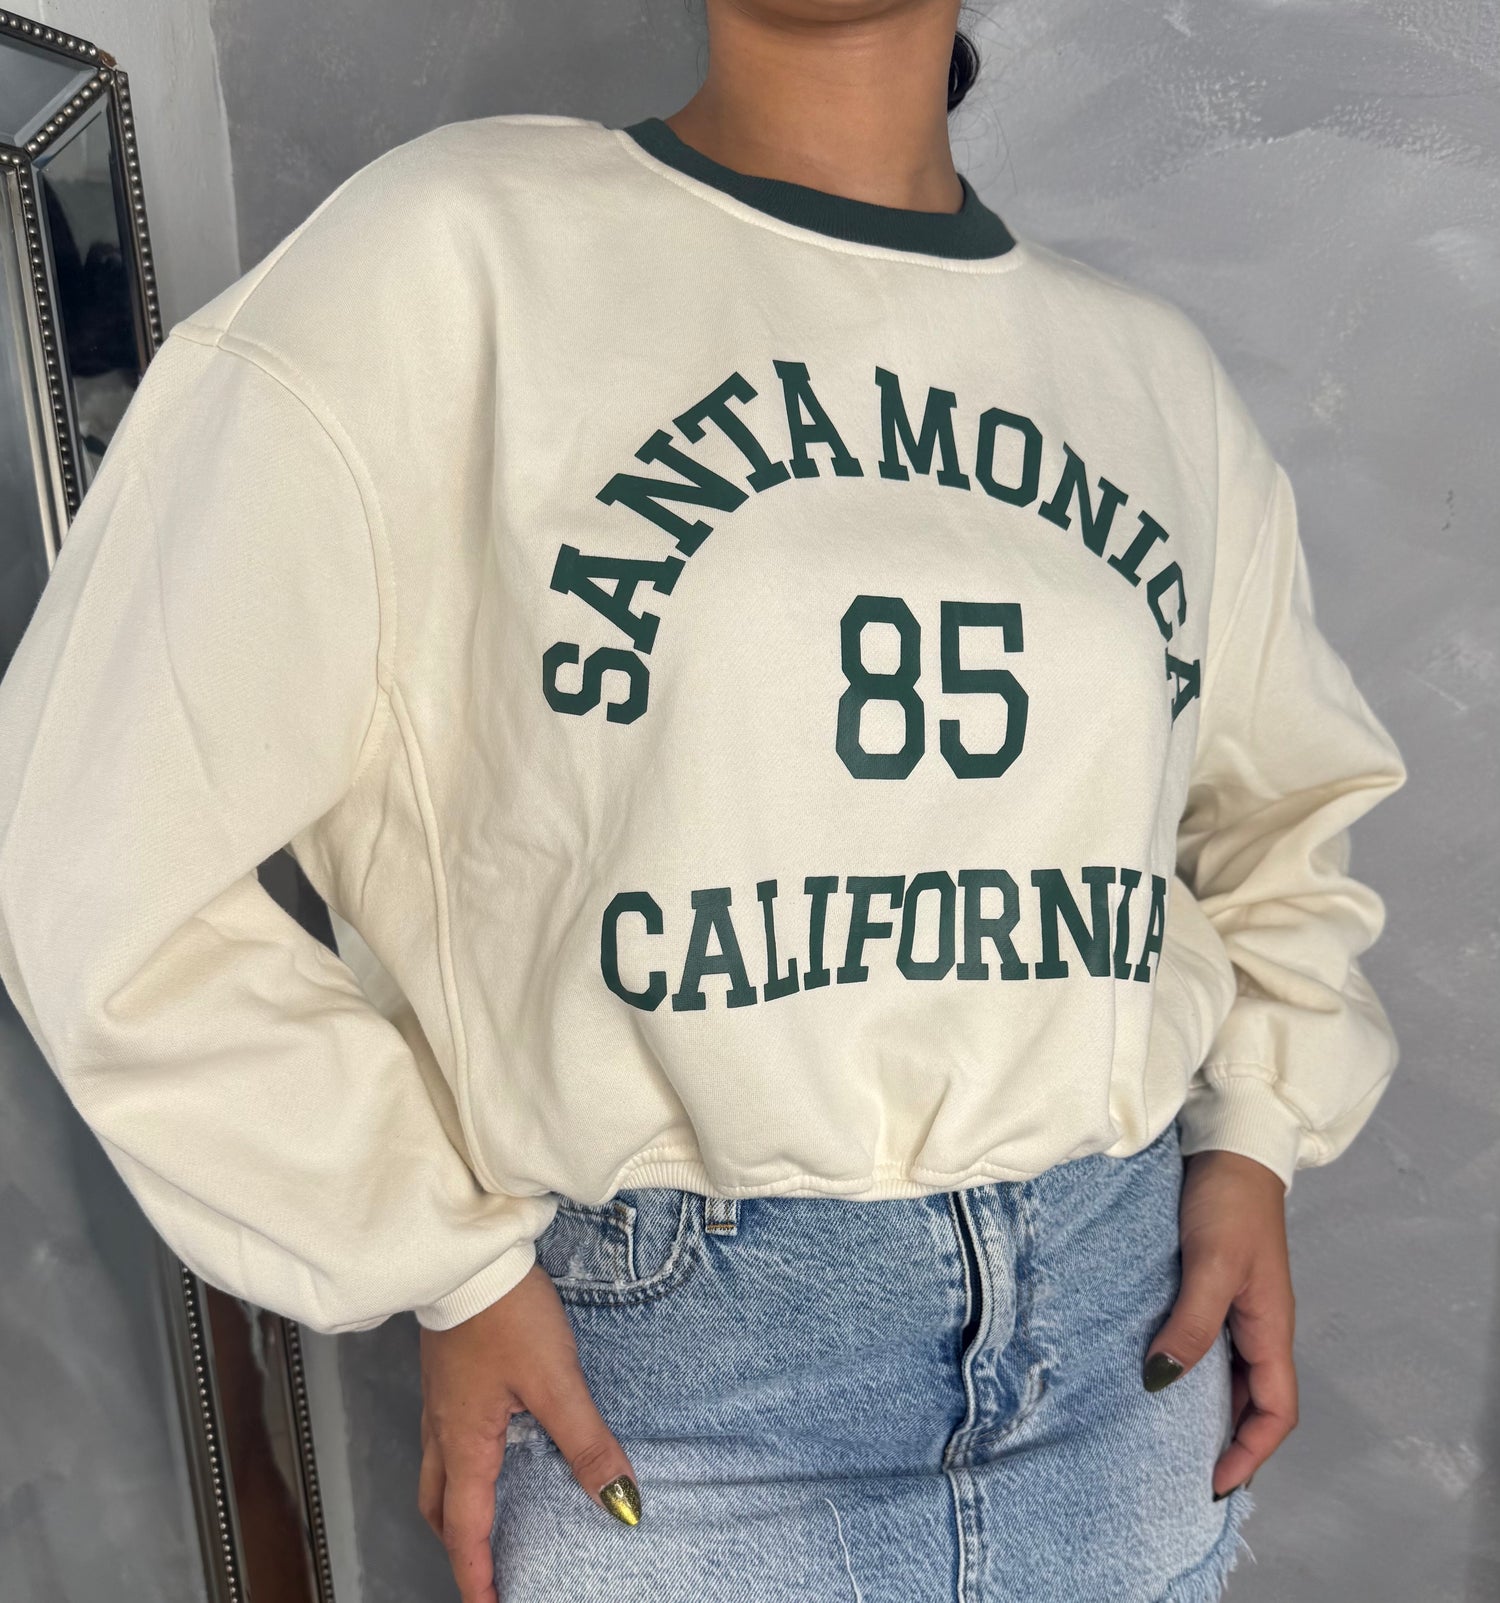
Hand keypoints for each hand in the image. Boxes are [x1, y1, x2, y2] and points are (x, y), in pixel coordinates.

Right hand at [417, 1262, 641, 1602]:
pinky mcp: (448, 1370)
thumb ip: (588, 1445)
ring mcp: (440, 1398)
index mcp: (464, 1444)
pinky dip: (462, 1460)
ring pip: (437, 1471)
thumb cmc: (505, 1313)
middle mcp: (442, 1428)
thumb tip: (620, 1503)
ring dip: (457, 1503)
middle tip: (487, 1569)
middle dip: (460, 1546)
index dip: (479, 1579)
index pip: (466, 1533)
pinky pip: (444, 1434)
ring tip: (489, 1515)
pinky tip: (494, 1440)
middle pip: (439, 1508)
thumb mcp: (556, 1382)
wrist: (469, 1255)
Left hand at [1143, 1148, 1297, 1498]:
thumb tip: (1162, 1381)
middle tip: (1183, 1471)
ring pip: (1228, 1372)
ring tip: (1164, 1432)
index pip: (1275, 1410)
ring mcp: (1237, 1304)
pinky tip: (1156, 1369)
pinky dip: (1189, 1364)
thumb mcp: (1211, 1265)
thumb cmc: (1228, 1202)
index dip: (1250, 1452)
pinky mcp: (1213, 1284)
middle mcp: (1259, 1324)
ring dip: (1205, 1404)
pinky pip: (1207, 1341)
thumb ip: (1192, 1323)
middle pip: (1252, 1400)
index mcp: (1271, 1327)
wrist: (1229, 1144)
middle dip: (1227, 1440)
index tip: (1214, 1482)